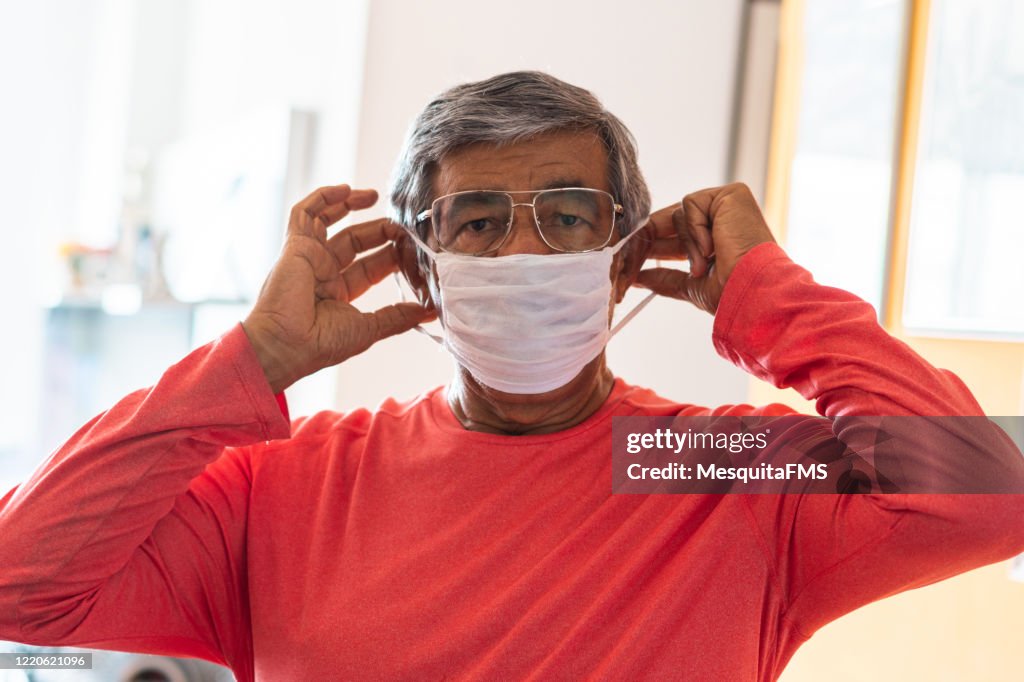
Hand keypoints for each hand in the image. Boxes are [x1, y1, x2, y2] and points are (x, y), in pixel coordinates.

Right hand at [242, 184, 435, 392]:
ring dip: (350, 205)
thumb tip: (430, 312)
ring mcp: (308, 258)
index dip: (392, 254)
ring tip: (374, 196)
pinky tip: (345, 190)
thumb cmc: (321, 344)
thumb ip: (398, 317)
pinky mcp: (295, 246)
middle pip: (355, 241)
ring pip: (329, 220)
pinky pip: (305, 213)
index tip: (414, 248)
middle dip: (379, 231)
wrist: (287, 345)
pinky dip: (322, 198)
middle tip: (401, 225)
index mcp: (339, 293)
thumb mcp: (369, 328)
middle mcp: (323, 273)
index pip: (371, 266)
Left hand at [636, 182, 774, 314]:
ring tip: (702, 266)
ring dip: (687, 245)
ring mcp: (730, 205)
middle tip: (636, 252)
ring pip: (681, 214)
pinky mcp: (732, 194)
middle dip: (656, 238)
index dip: (658, 244)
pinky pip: (692, 204)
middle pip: (677, 219)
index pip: (681, 233)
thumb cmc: (730, 292)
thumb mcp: (692, 285)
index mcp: (720, 238)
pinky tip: (713, 247)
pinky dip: (696, 228)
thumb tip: (639, 278)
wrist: (750, 289)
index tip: (638, 256)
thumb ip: (667, 278)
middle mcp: (726, 218)